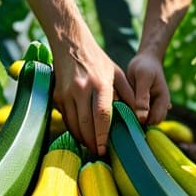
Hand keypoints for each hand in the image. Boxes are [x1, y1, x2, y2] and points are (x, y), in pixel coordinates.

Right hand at [52, 37, 132, 155]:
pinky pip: (66, 118)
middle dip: (92, 142)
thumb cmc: (97, 59)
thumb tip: (138, 114)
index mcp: (100, 83)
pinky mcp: (57, 95)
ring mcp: (66, 93)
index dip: (103, 134)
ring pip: (73, 124)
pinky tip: (81, 134)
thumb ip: (128, 94)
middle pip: (86, 124)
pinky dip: (73, 129)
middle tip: (98, 152)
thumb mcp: (117, 72)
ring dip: (82, 138)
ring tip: (90, 146)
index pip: (102, 115)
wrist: (70, 43)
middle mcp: (81, 89)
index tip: (105, 148)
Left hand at [126, 51, 170, 124]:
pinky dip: (128, 113)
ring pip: (141, 121)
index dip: (141, 121)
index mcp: (163, 101)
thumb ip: (142, 97)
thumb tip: (142, 118)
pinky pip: (135, 115)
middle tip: (122, 111)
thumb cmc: (145, 66)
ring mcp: (151, 107)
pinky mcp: (142, 106)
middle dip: (136, 121)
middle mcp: (158, 107)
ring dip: (131, 117)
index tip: (127, 114)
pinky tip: (121, 105)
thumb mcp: (143, 79)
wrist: (145, 59)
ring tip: (121, 106)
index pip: (154, 121)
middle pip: (148, 124)